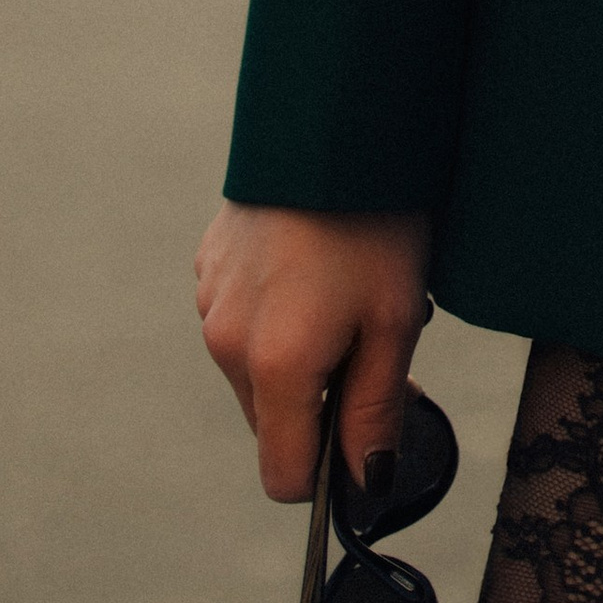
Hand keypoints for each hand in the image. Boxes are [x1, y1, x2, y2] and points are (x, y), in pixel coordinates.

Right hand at [194, 200, 431, 504]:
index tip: (367, 434)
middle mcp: (225, 342)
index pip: (283, 475)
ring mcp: (209, 300)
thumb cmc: (377, 219)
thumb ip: (375, 412)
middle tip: (373, 342)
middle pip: (272, 421)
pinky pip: (241, 318)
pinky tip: (315, 263)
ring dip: (299, 355)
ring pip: (255, 369)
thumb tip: (365, 484)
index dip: (328, 471)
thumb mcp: (395, 320)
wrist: (335, 118)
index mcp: (274, 365)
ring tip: (347, 290)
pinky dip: (276, 312)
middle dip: (320, 404)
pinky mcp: (207, 265)